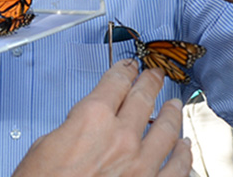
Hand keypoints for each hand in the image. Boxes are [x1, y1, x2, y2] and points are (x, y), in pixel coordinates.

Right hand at [13, 60, 190, 176]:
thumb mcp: (46, 145)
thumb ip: (73, 129)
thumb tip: (84, 127)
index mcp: (92, 119)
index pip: (115, 83)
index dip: (124, 70)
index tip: (129, 66)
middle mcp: (121, 137)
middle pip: (143, 99)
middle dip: (150, 83)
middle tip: (155, 75)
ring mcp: (142, 165)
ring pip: (167, 130)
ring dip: (172, 114)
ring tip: (174, 106)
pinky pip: (178, 168)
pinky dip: (184, 155)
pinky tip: (185, 147)